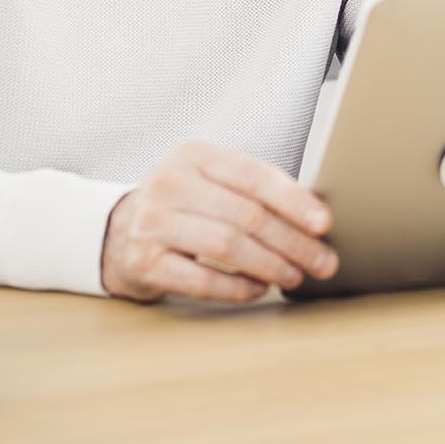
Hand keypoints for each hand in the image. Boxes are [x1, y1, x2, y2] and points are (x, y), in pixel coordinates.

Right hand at [100, 142, 338, 302]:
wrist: (120, 232)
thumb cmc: (187, 207)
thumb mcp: (212, 182)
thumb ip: (255, 192)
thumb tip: (315, 220)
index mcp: (194, 155)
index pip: (255, 176)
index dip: (295, 201)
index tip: (325, 224)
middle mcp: (169, 183)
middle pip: (246, 215)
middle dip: (293, 242)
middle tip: (323, 262)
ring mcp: (151, 222)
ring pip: (227, 246)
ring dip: (271, 265)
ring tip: (295, 276)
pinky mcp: (143, 261)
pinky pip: (201, 280)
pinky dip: (238, 287)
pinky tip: (259, 288)